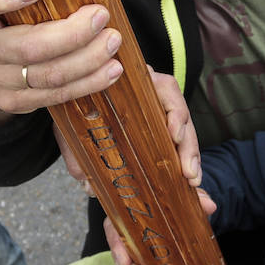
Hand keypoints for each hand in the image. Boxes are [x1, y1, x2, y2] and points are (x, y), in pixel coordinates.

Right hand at [0, 0, 123, 123]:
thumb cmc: (4, 20)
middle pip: (28, 46)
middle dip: (72, 34)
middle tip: (101, 16)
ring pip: (49, 74)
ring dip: (88, 59)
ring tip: (112, 41)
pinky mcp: (14, 102)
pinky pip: (57, 95)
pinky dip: (89, 82)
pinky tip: (110, 69)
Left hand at [54, 68, 198, 192]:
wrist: (72, 99)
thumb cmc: (75, 106)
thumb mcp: (71, 124)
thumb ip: (76, 150)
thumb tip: (86, 183)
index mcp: (134, 82)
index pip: (165, 88)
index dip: (174, 111)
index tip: (175, 134)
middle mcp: (151, 91)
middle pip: (180, 112)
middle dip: (189, 144)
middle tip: (189, 173)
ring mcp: (158, 107)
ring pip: (184, 127)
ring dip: (191, 154)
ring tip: (192, 179)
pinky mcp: (160, 124)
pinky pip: (179, 139)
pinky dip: (183, 158)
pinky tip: (187, 178)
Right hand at [104, 186, 214, 264]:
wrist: (170, 205)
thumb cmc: (165, 200)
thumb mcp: (178, 196)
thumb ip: (193, 197)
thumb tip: (209, 204)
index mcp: (123, 220)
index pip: (115, 238)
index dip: (120, 254)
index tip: (129, 264)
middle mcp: (124, 240)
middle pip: (124, 264)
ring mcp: (132, 256)